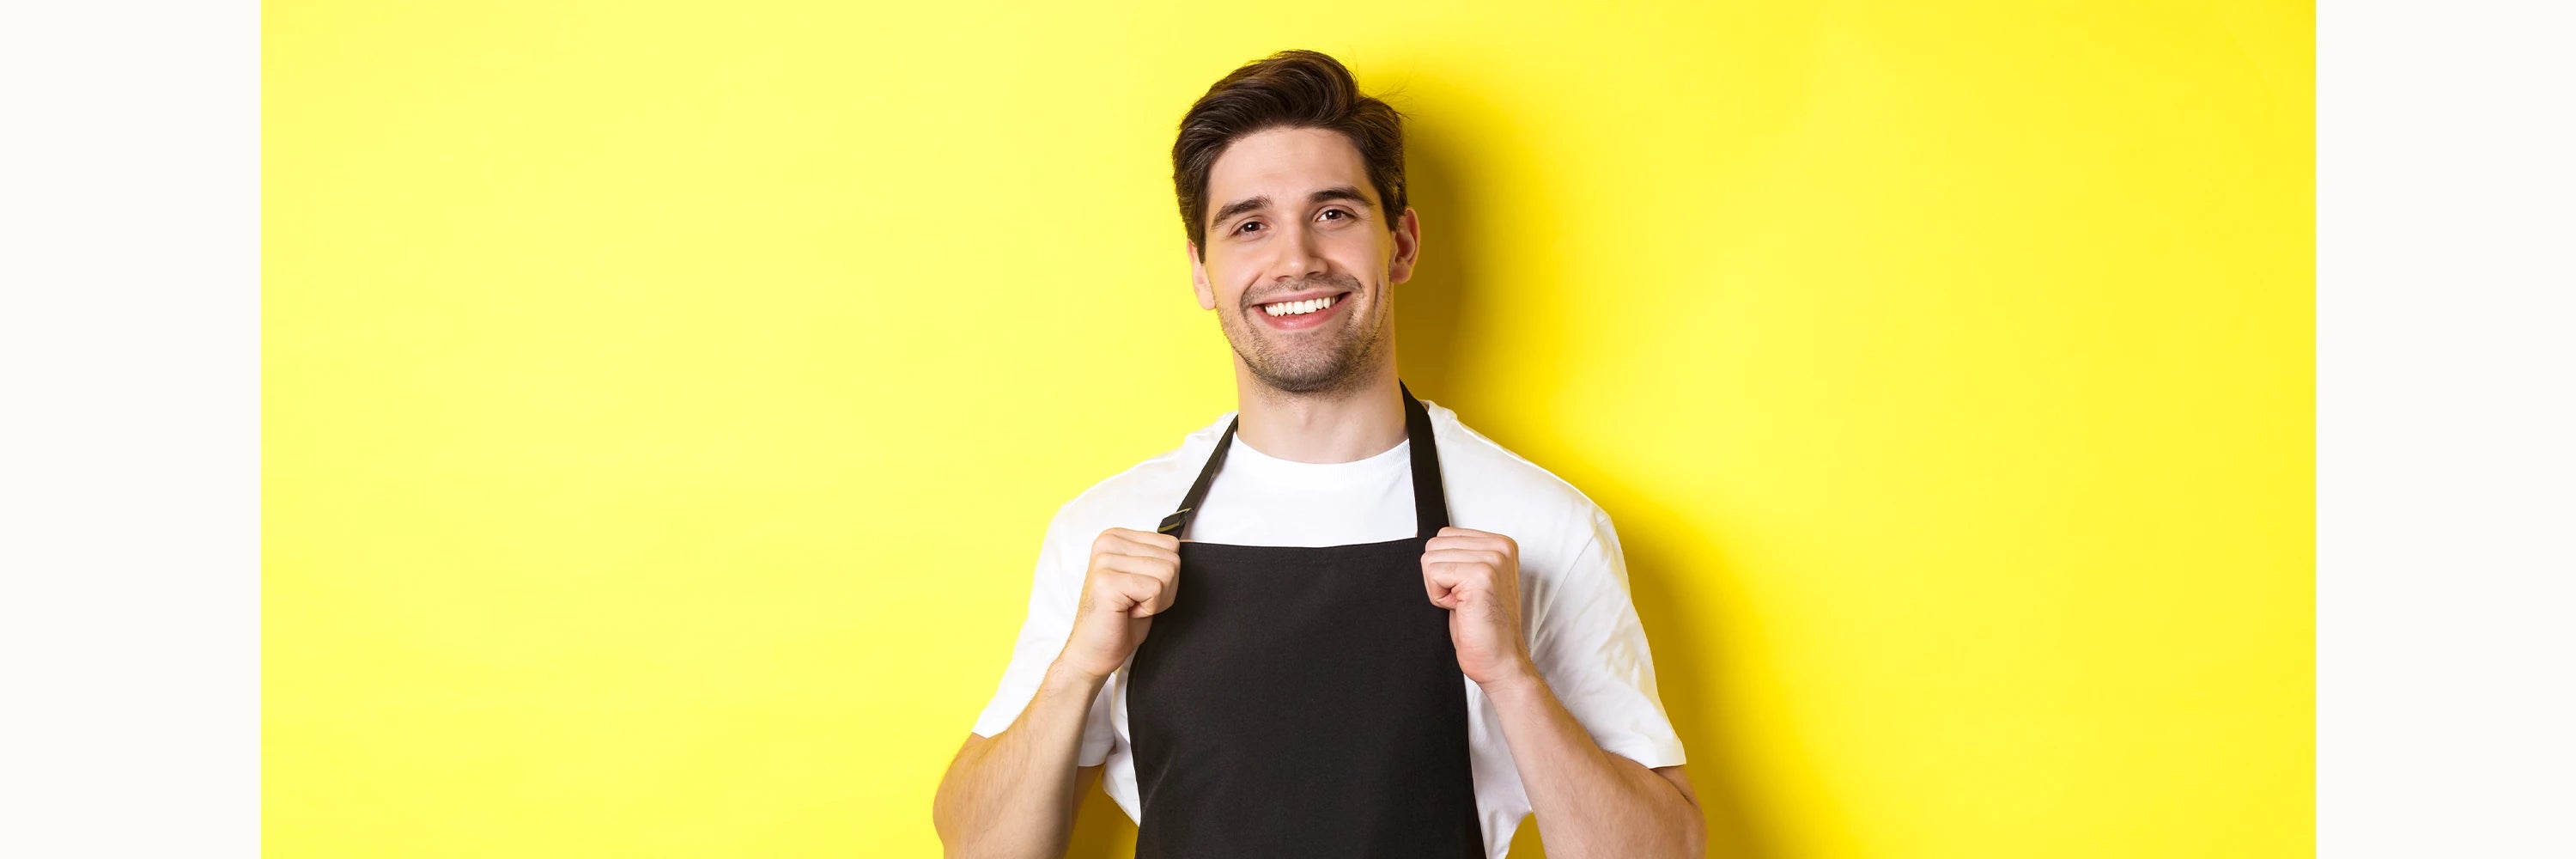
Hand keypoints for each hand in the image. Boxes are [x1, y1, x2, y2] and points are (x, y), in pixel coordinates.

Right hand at [1056, 527, 1180, 682]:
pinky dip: (1149, 608)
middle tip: (1136, 602)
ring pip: (1167, 573)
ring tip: (1131, 607)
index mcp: (1115, 537)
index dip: (1166, 575)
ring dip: (1156, 600)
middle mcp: (1107, 543)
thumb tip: (1188, 541)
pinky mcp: (1107, 581)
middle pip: (1172, 559)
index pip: (1171, 544)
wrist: (1093, 651)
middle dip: (1164, 589)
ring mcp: (1105, 561)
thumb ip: (1159, 558)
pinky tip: (1127, 612)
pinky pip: (1155, 589)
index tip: (1140, 589)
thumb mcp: (1144, 579)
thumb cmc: (1120, 619)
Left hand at [1421, 526, 1534, 686]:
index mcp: (1500, 544)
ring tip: (1464, 605)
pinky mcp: (1480, 576)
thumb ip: (1455, 556)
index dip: (1444, 568)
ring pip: (1431, 558)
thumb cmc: (1484, 627)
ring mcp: (1492, 560)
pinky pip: (1433, 573)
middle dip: (1439, 577)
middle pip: (1435, 544)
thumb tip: (1419, 537)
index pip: (1444, 535)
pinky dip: (1439, 597)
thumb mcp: (1469, 580)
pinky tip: (1461, 609)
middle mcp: (1500, 547)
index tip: (1465, 590)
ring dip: (1439, 588)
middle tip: (1464, 601)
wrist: (1500, 661)